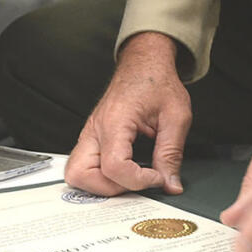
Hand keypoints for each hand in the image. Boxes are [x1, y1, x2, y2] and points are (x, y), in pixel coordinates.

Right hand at [63, 32, 191, 195]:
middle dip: (110, 188)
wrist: (144, 63)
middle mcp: (95, 129)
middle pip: (80, 175)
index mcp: (115, 121)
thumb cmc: (157, 82)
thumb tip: (170, 185)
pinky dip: (100, 177)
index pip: (114, 166)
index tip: (158, 177)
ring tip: (128, 179)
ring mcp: (89, 134)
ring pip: (75, 173)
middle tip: (137, 181)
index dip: (139, 180)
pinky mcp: (91, 138)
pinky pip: (84, 166)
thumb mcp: (176, 116)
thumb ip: (171, 154)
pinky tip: (123, 172)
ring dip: (100, 185)